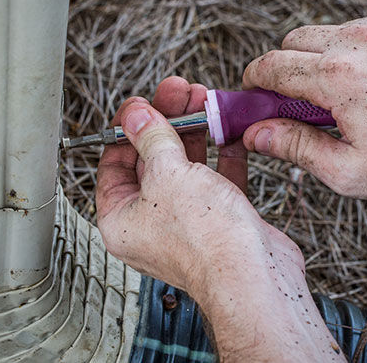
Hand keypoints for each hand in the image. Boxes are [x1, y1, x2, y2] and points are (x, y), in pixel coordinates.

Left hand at [96, 76, 257, 290]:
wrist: (254, 274)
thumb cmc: (205, 240)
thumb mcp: (167, 174)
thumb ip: (152, 139)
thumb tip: (136, 115)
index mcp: (122, 220)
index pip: (113, 165)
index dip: (127, 129)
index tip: (142, 104)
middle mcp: (151, 223)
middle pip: (151, 160)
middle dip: (167, 122)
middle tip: (179, 93)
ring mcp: (186, 221)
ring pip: (185, 167)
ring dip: (195, 133)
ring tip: (205, 101)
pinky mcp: (219, 219)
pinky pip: (216, 179)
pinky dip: (222, 155)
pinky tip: (228, 132)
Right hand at [242, 2, 366, 198]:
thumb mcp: (350, 171)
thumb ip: (295, 147)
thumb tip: (255, 133)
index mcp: (338, 78)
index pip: (271, 65)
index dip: (255, 82)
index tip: (255, 94)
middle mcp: (358, 40)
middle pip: (293, 41)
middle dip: (288, 69)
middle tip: (304, 101)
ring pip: (328, 31)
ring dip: (325, 58)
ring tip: (351, 92)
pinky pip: (363, 26)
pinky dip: (360, 48)